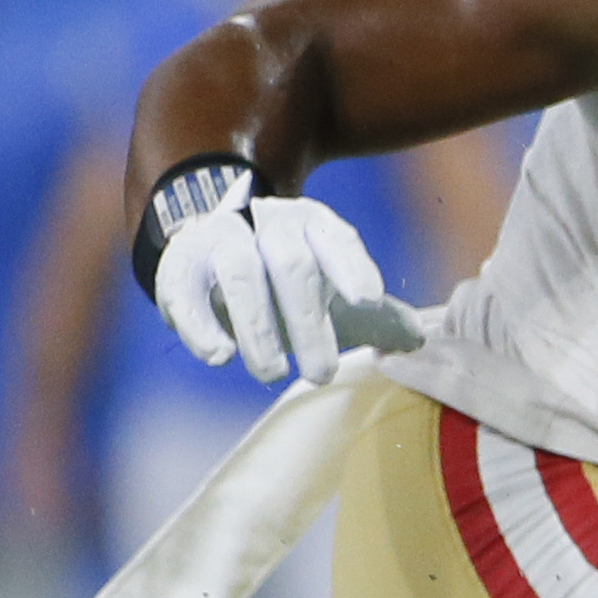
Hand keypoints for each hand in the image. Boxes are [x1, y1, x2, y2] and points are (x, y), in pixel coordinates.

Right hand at [155, 192, 417, 384]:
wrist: (218, 236)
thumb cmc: (291, 274)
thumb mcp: (335, 284)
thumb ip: (377, 314)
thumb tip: (418, 341)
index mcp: (314, 224)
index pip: (338, 239)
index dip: (353, 267)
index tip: (370, 300)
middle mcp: (270, 223)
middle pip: (292, 264)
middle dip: (309, 321)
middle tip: (322, 374)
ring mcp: (222, 237)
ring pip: (240, 273)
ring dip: (257, 327)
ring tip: (272, 373)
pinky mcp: (179, 261)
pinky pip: (184, 288)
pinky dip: (199, 324)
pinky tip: (219, 356)